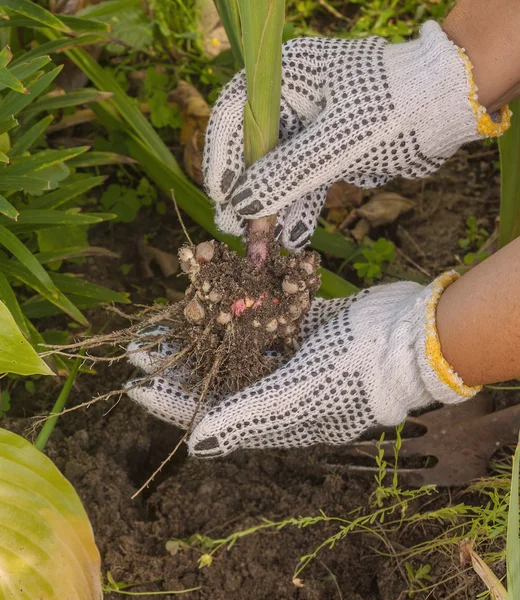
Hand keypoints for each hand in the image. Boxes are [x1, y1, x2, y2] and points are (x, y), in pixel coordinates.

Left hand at [125, 274, 479, 457]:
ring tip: (170, 313)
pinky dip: (244, 303)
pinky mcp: (309, 325)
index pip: (211, 411)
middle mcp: (282, 387)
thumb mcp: (297, 397)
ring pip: (238, 342)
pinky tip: (217, 288)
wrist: (413, 335)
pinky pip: (268, 316)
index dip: (171, 399)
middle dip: (181, 358)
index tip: (135, 384)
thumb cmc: (354, 371)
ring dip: (205, 327)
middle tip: (143, 342)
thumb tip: (194, 445)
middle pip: (218, 374)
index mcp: (276, 415)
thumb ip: (245, 417)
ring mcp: (297, 355)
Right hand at [204, 21, 508, 249]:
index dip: (222, 157)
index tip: (221, 196)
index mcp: (285, 77)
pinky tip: (293, 238)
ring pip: (280, 172)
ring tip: (265, 250)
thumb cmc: (393, 109)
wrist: (447, 107)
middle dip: (249, 195)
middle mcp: (291, 99)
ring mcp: (310, 125)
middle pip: (254, 150)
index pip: (233, 115)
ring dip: (275, 210)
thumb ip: (286, 174)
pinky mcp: (329, 148)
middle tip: (238, 233)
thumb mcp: (335, 143)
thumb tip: (241, 204)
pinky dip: (302, 207)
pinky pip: (306, 180)